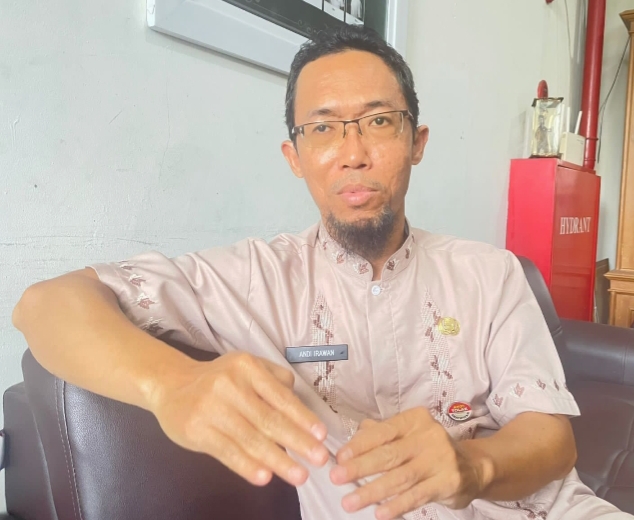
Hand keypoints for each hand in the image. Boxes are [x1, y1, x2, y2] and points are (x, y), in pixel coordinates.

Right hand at [148, 352, 328, 486]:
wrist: (172, 385)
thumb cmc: (218, 379)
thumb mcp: (246, 367)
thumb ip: (275, 380)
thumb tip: (300, 407)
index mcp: (247, 367)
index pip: (280, 396)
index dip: (302, 417)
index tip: (321, 435)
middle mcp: (229, 385)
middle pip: (268, 419)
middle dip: (297, 441)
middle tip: (319, 459)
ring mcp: (211, 408)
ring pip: (250, 438)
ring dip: (278, 460)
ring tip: (299, 475)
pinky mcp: (196, 430)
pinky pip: (227, 451)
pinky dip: (247, 465)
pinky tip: (265, 477)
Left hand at [329, 407, 493, 519]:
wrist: (472, 467)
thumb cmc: (429, 449)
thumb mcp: (408, 434)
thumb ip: (381, 434)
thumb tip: (352, 439)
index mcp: (414, 420)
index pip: (383, 431)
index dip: (360, 444)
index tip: (339, 457)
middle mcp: (428, 436)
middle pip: (389, 454)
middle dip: (360, 467)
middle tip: (336, 477)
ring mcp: (440, 460)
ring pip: (400, 477)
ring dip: (372, 491)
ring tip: (349, 502)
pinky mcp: (448, 482)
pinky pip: (417, 496)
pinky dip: (396, 505)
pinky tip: (379, 513)